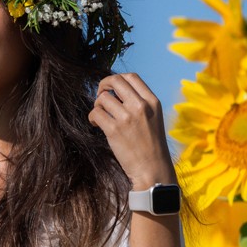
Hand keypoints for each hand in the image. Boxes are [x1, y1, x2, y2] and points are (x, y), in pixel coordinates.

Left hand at [88, 73, 176, 188]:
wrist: (152, 169)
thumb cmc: (151, 146)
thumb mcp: (153, 118)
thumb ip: (139, 103)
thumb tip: (116, 92)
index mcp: (152, 101)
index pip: (131, 77)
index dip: (116, 79)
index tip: (111, 89)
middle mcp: (141, 106)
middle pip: (115, 81)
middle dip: (103, 85)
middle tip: (100, 95)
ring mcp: (127, 117)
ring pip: (102, 98)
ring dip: (97, 105)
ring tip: (101, 116)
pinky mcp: (114, 130)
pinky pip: (96, 113)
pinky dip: (92, 117)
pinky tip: (96, 124)